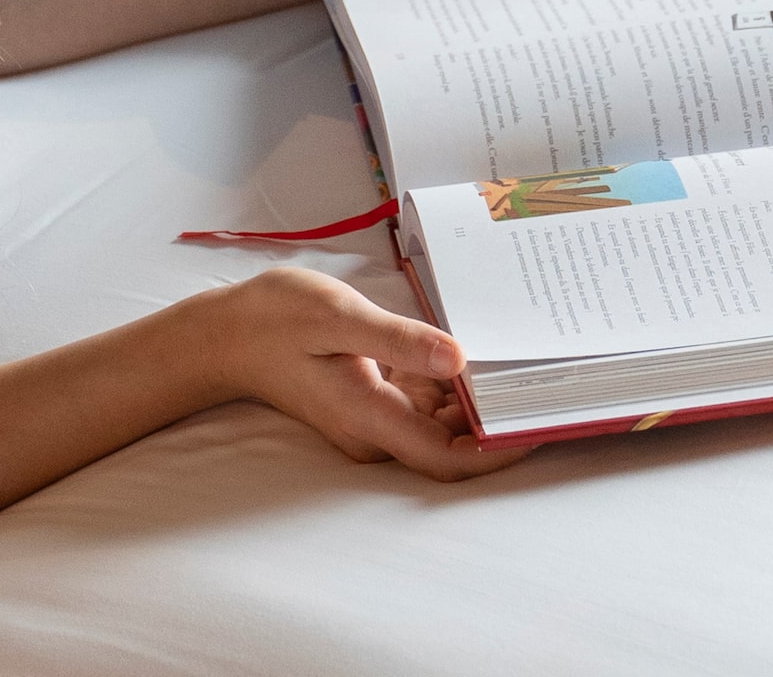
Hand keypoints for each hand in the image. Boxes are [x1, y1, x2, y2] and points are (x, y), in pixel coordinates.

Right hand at [205, 268, 528, 480]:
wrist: (226, 334)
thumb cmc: (277, 319)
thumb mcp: (340, 317)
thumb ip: (401, 341)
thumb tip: (460, 361)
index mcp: (370, 415)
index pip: (447, 456)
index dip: (498, 451)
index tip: (540, 423)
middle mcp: (376, 428)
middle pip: (451, 442)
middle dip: (499, 417)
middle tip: (547, 377)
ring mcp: (373, 416)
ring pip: (441, 419)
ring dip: (479, 396)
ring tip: (523, 356)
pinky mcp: (371, 397)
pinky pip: (423, 399)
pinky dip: (451, 380)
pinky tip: (474, 346)